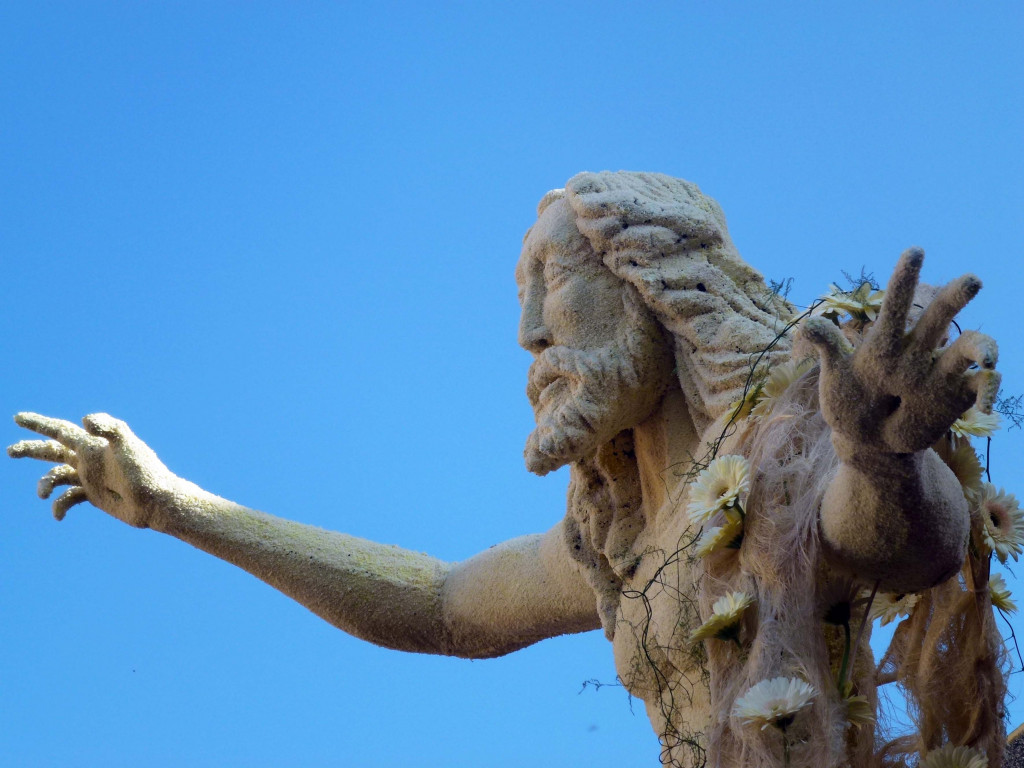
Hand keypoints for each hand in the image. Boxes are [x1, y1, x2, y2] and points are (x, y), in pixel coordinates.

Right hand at [8, 412, 176, 527]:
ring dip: (44, 484)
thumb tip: (85, 420)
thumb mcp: (128, 445)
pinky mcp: (94, 495)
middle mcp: (88, 459)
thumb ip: (110, 427)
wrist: (157, 501)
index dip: (39, 424)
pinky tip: (59, 515)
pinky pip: (68, 499)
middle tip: (10, 451)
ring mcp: (90, 477)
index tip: (17, 418)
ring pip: (56, 476)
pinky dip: (59, 506)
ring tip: (43, 493)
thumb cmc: (146, 471)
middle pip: (52, 450)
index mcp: (92, 444)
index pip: (60, 430)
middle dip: (31, 448)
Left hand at [800, 248, 999, 460]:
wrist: (866, 439)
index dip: (904, 279)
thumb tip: (809, 324)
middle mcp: (917, 352)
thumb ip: (829, 348)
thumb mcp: (834, 376)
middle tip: (972, 280)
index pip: (894, 306)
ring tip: (988, 359)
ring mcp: (939, 373)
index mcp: (885, 343)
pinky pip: (980, 387)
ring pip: (968, 349)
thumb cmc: (848, 400)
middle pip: (937, 319)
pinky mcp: (955, 396)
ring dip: (984, 347)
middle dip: (954, 299)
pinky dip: (989, 390)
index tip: (914, 252)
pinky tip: (986, 405)